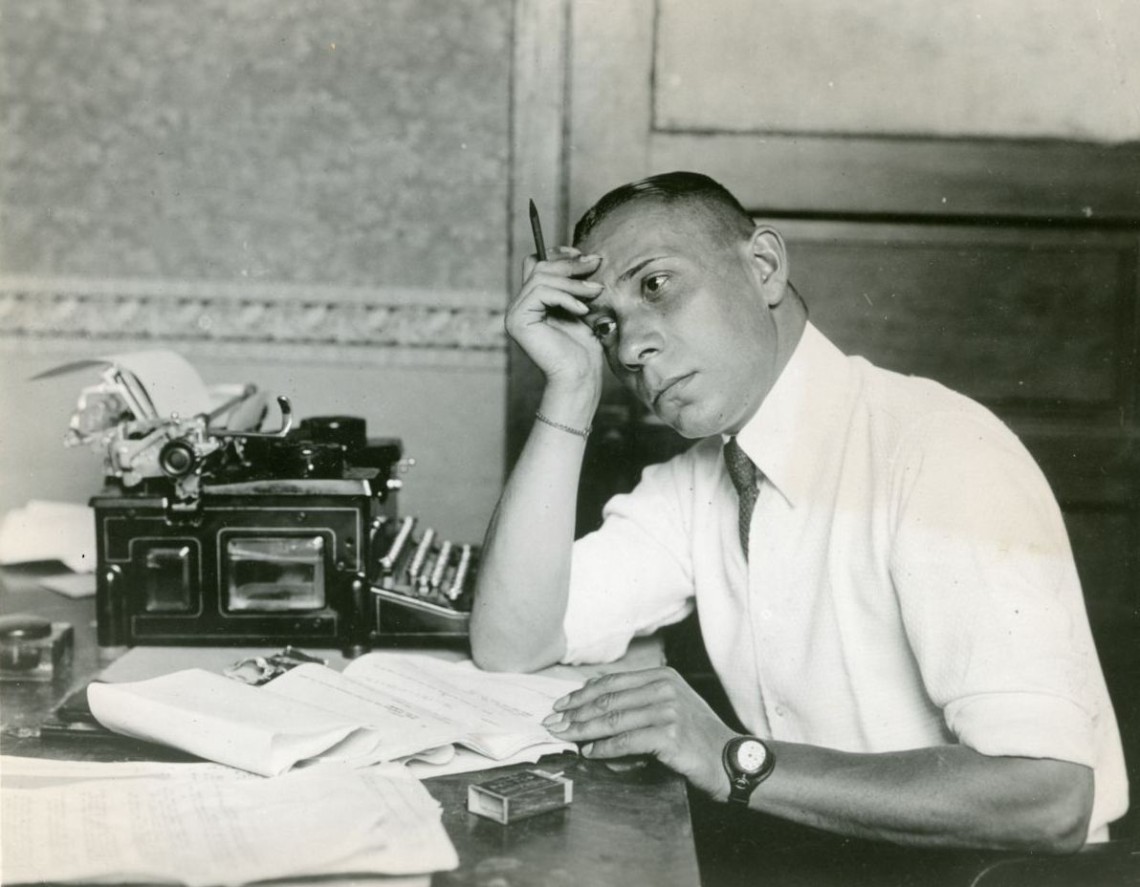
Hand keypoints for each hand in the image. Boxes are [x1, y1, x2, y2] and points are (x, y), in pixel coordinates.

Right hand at [507, 249, 604, 397]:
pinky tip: (582, 310)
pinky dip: (565, 297)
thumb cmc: (584, 348)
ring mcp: (515, 312)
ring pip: (541, 278)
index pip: (537, 263)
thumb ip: (575, 286)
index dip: (559, 254)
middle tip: (596, 265)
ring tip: (595, 292)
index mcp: (532, 301)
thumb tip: (587, 257)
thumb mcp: (582, 307)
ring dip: (573, 283)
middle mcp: (519, 305)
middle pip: (539, 266)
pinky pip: (541, 292)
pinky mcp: (518, 320)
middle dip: (571, 265)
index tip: (585, 256)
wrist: (579, 377)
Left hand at [543, 667, 737, 798]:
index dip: (582, 694)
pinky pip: (627, 741)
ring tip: (564, 737)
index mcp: (662, 676)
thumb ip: (637, 701)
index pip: (612, 682)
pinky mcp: (669, 734)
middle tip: (552, 723)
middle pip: (608, 699)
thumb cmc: (697, 738)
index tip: (560, 705)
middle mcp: (665, 687)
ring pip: (613, 719)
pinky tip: (590, 752)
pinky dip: (604, 748)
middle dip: (576, 712)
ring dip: (583, 730)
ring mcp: (668, 709)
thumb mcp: (669, 708)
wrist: (729, 761)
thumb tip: (592, 705)